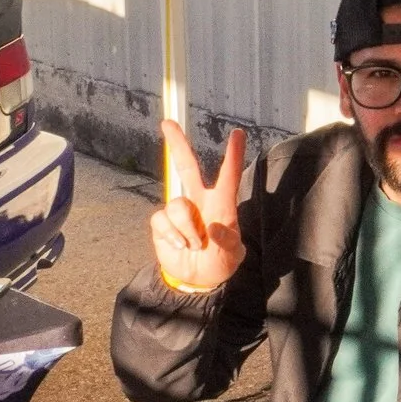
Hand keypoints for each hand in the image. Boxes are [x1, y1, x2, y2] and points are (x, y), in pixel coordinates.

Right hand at [150, 121, 245, 292]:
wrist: (198, 279)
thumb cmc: (220, 261)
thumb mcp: (231, 255)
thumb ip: (227, 241)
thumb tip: (213, 227)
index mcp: (221, 203)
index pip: (228, 176)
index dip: (233, 155)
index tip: (238, 133)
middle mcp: (199, 200)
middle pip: (185, 166)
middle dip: (176, 143)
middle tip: (167, 122)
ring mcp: (179, 210)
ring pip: (176, 205)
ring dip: (187, 230)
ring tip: (195, 245)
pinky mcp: (163, 223)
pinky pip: (162, 220)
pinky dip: (172, 236)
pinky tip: (181, 246)